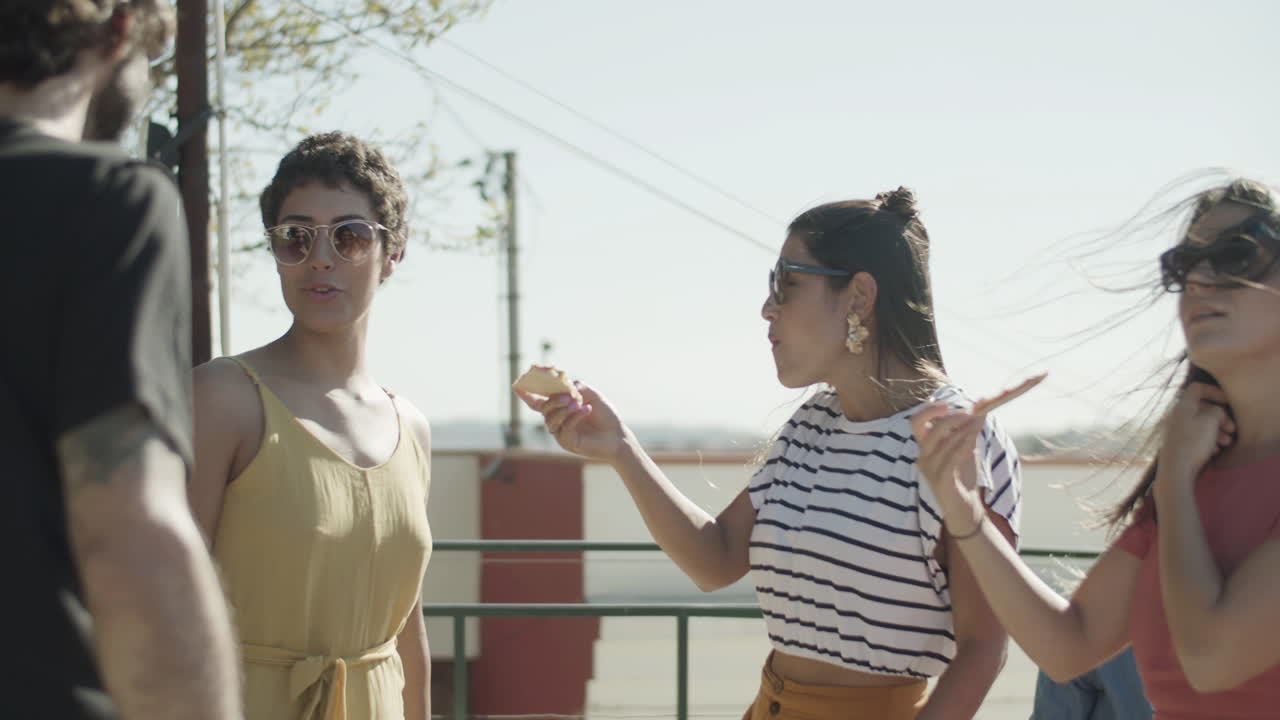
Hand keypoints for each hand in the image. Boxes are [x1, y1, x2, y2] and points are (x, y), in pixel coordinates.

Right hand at [514, 381, 630, 462]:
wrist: (617, 434)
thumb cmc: (604, 414)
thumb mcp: (591, 394)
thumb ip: (575, 387)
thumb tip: (564, 388)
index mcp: (559, 408)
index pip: (538, 401)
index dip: (526, 394)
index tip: (517, 385)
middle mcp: (557, 420)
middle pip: (544, 409)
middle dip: (553, 400)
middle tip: (568, 396)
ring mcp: (561, 432)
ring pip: (551, 419)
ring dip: (563, 409)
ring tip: (578, 404)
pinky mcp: (568, 442)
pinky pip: (564, 428)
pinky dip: (574, 417)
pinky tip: (586, 410)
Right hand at [911, 403, 984, 523]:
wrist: (966, 508)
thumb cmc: (963, 477)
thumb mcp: (965, 449)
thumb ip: (967, 431)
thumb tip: (979, 409)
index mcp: (925, 447)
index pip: (916, 422)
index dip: (928, 410)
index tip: (947, 404)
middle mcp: (922, 457)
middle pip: (929, 429)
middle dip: (950, 418)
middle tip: (969, 414)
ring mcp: (929, 470)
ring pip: (942, 442)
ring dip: (962, 430)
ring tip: (978, 423)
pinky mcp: (940, 482)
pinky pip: (950, 459)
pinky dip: (962, 446)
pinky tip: (973, 439)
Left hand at [1156, 382, 1234, 489]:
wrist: (1176, 470)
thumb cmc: (1193, 442)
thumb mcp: (1210, 422)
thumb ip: (1217, 411)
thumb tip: (1216, 412)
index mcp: (1183, 406)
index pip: (1198, 388)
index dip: (1214, 391)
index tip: (1228, 402)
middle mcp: (1177, 415)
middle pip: (1202, 409)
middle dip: (1220, 417)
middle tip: (1232, 429)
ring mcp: (1176, 430)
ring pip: (1201, 425)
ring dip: (1217, 431)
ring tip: (1227, 443)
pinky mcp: (1178, 444)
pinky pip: (1196, 437)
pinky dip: (1208, 441)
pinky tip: (1215, 451)